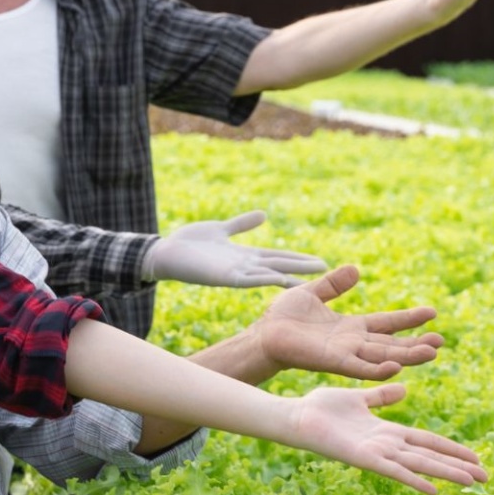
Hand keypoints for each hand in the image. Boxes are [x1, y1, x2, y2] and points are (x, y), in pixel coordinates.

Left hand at [141, 211, 325, 287]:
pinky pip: (247, 279)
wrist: (165, 252)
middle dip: (301, 267)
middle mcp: (244, 265)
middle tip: (327, 269)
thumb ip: (243, 224)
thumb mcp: (222, 229)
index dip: (298, 258)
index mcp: (244, 255)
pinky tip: (278, 278)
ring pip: (268, 274)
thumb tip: (265, 215)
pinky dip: (263, 278)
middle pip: (279, 265)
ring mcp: (234, 272)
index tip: (321, 261)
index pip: (277, 256)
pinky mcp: (222, 277)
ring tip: (311, 277)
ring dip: (289, 275)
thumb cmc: (191, 243)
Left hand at [252, 264, 441, 380]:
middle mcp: (354, 343)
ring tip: (432, 352)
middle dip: (417, 344)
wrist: (263, 334)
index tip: (433, 312)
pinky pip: (360, 367)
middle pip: (393, 344)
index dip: (409, 319)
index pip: (388, 323)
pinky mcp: (333, 362)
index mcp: (351, 327)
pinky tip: (396, 366)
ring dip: (407, 356)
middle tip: (441, 341)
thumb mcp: (312, 293)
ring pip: (384, 357)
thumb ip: (333, 284)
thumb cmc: (283, 317)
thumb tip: (355, 269)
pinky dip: (378, 368)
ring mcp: (346, 354)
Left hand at [289, 383, 485, 494]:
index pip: (427, 441)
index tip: (476, 457)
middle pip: (429, 456)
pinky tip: (433, 490)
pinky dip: (412, 480)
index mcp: (387, 432)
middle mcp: (386, 446)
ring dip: (445, 473)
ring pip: (418, 464)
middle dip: (458, 466)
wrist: (296, 416)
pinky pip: (392, 471)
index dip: (451, 449)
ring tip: (472, 482)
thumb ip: (380, 397)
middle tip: (487, 478)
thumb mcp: (358, 398)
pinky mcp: (362, 458)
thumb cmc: (322, 409)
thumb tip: (404, 388)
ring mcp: (376, 453)